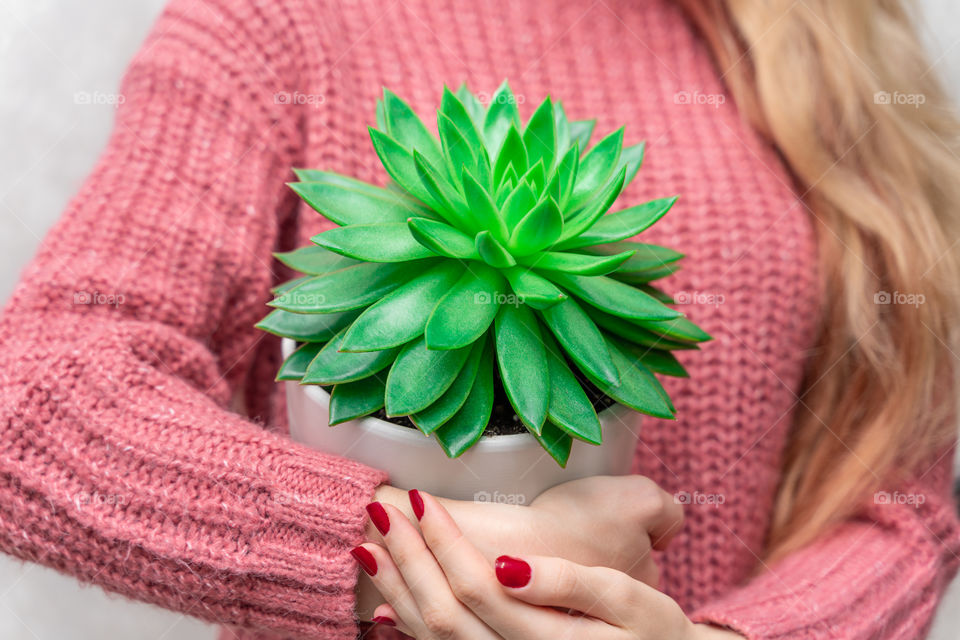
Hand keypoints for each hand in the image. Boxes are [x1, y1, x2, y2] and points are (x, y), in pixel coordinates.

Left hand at [356, 476, 682, 616]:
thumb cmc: (652, 630)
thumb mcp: (626, 601)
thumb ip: (567, 583)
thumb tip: (509, 565)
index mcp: (547, 638)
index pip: (476, 584)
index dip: (443, 540)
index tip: (417, 496)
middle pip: (441, 610)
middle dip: (407, 558)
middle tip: (375, 510)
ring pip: (431, 634)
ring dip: (396, 587)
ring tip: (366, 542)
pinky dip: (406, 622)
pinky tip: (384, 599)